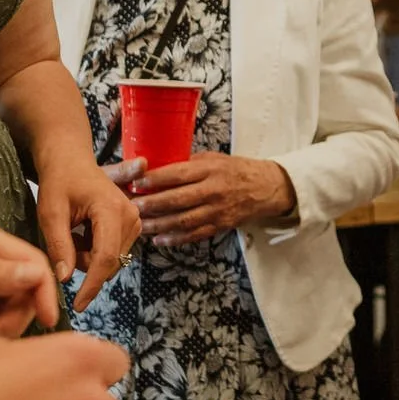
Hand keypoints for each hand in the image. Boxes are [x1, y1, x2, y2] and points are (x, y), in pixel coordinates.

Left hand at [37, 156, 137, 311]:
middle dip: (83, 263)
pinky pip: (113, 253)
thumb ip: (59, 246)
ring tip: (73, 231)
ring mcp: (135, 221)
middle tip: (63, 238)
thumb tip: (65, 279)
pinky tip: (83, 231)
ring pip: (111, 260)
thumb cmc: (58, 182)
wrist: (72, 162)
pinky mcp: (134, 225)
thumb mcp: (50, 213)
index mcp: (111, 210)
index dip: (92, 285)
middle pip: (109, 262)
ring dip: (87, 256)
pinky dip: (94, 250)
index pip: (105, 257)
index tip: (78, 306)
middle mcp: (131, 216)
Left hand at [133, 153, 294, 246]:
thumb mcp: (214, 159)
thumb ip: (189, 164)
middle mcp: (213, 190)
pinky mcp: (220, 226)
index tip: (135, 183)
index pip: (178, 174)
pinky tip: (159, 239)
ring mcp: (217, 210)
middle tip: (132, 207)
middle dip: (152, 204)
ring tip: (140, 226)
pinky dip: (176, 239)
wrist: (266, 188)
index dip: (155, 180)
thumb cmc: (236, 170)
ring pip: (183, 220)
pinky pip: (194, 234)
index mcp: (210, 169)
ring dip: (159, 225)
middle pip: (177, 199)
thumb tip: (157, 168)